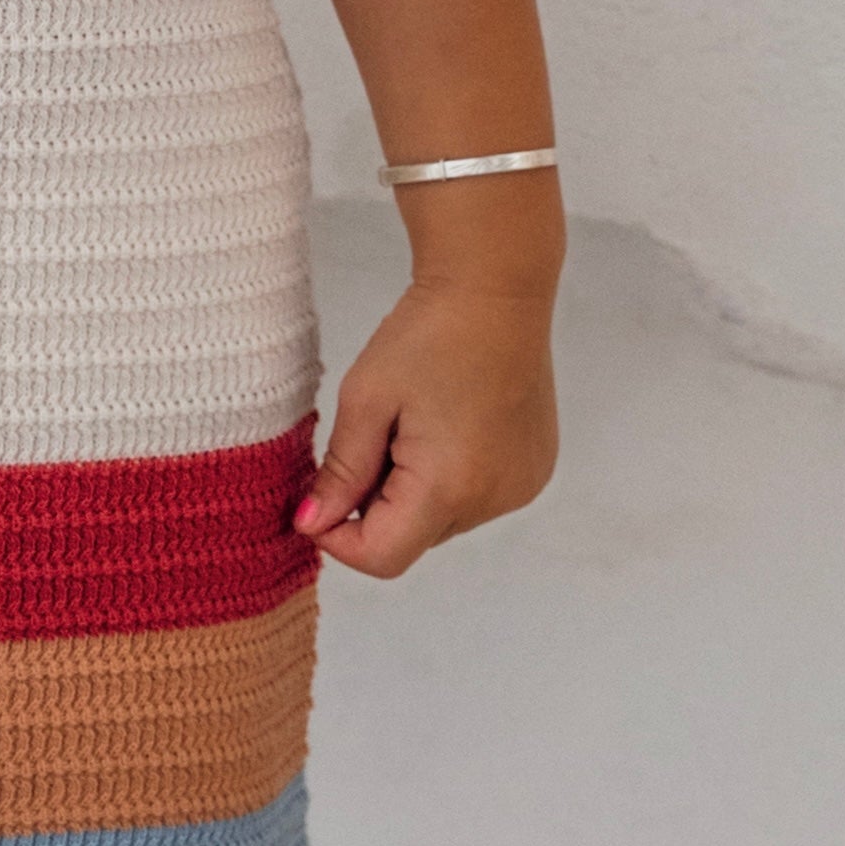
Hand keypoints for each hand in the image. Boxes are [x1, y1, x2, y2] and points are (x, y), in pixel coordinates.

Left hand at [297, 275, 557, 581]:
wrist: (496, 288)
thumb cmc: (427, 333)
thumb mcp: (365, 400)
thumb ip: (339, 472)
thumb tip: (310, 526)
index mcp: (448, 485)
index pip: (382, 557)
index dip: (338, 538)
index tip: (317, 497)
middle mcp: (494, 499)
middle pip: (412, 539)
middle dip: (375, 506)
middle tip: (371, 437)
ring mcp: (520, 487)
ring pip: (442, 520)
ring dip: (413, 493)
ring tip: (412, 425)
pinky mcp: (534, 471)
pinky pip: (475, 498)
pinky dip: (448, 479)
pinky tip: (446, 426)